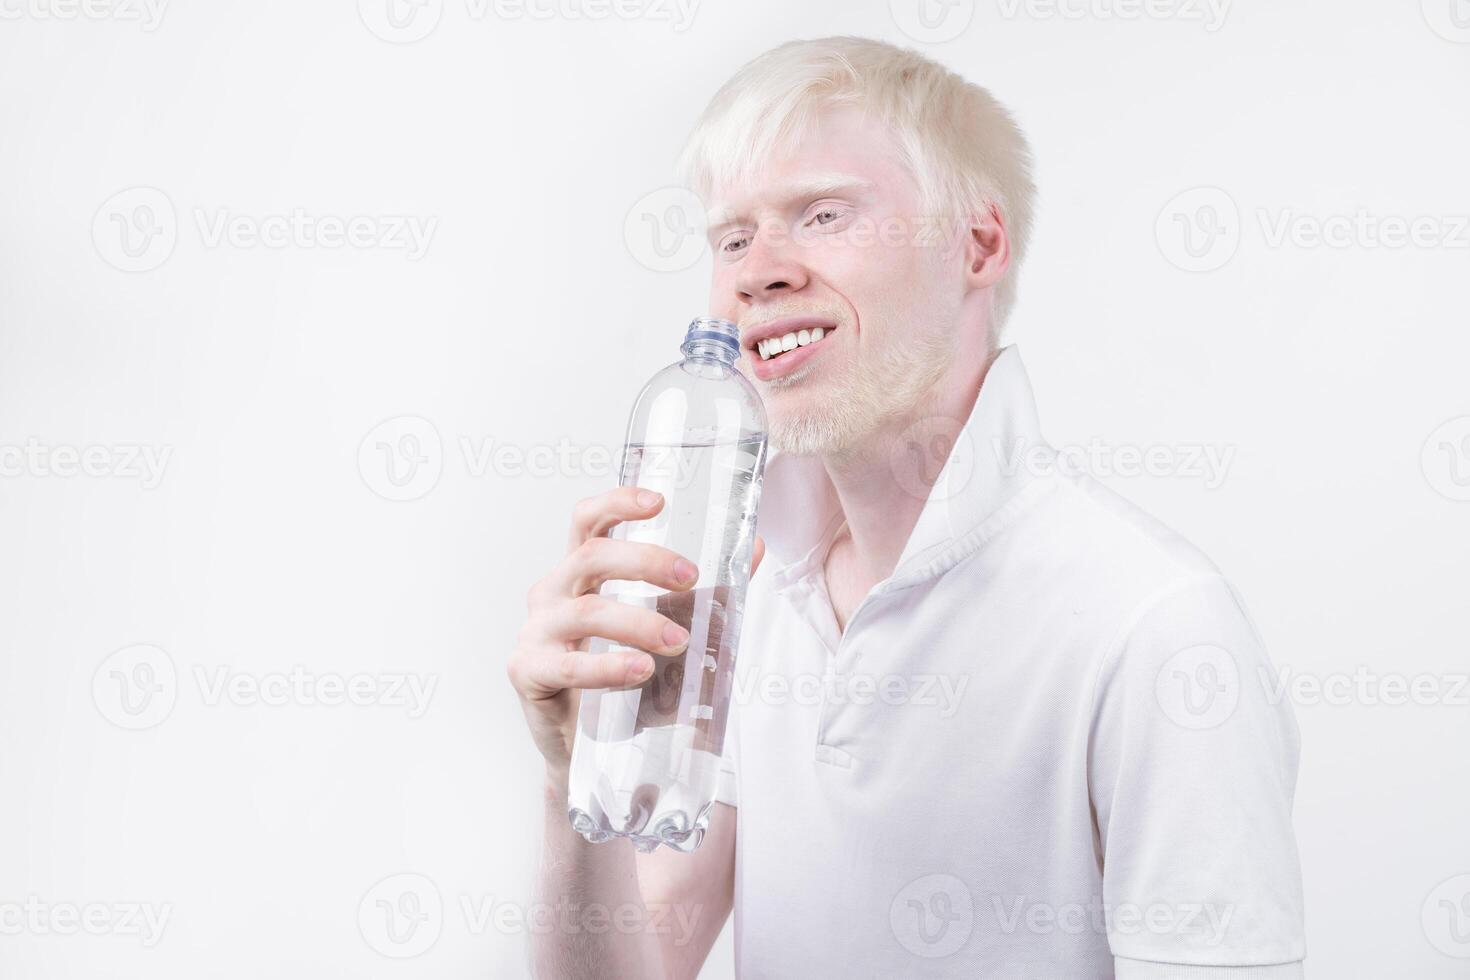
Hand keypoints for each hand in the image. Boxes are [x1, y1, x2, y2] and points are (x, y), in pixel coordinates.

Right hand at [507, 485, 764, 788]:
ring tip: (678, 640)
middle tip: (690, 578)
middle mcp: (552, 593)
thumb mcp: (667, 628)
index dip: (617, 503)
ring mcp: (536, 631)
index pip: (588, 522)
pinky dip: (609, 667)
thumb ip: (705, 593)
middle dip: (644, 561)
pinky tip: (639, 671)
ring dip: (638, 621)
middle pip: (590, 557)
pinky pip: (569, 665)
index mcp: (580, 573)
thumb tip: (754, 549)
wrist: (586, 749)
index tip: (658, 501)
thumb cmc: (624, 680)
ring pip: (587, 611)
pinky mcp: (528, 672)